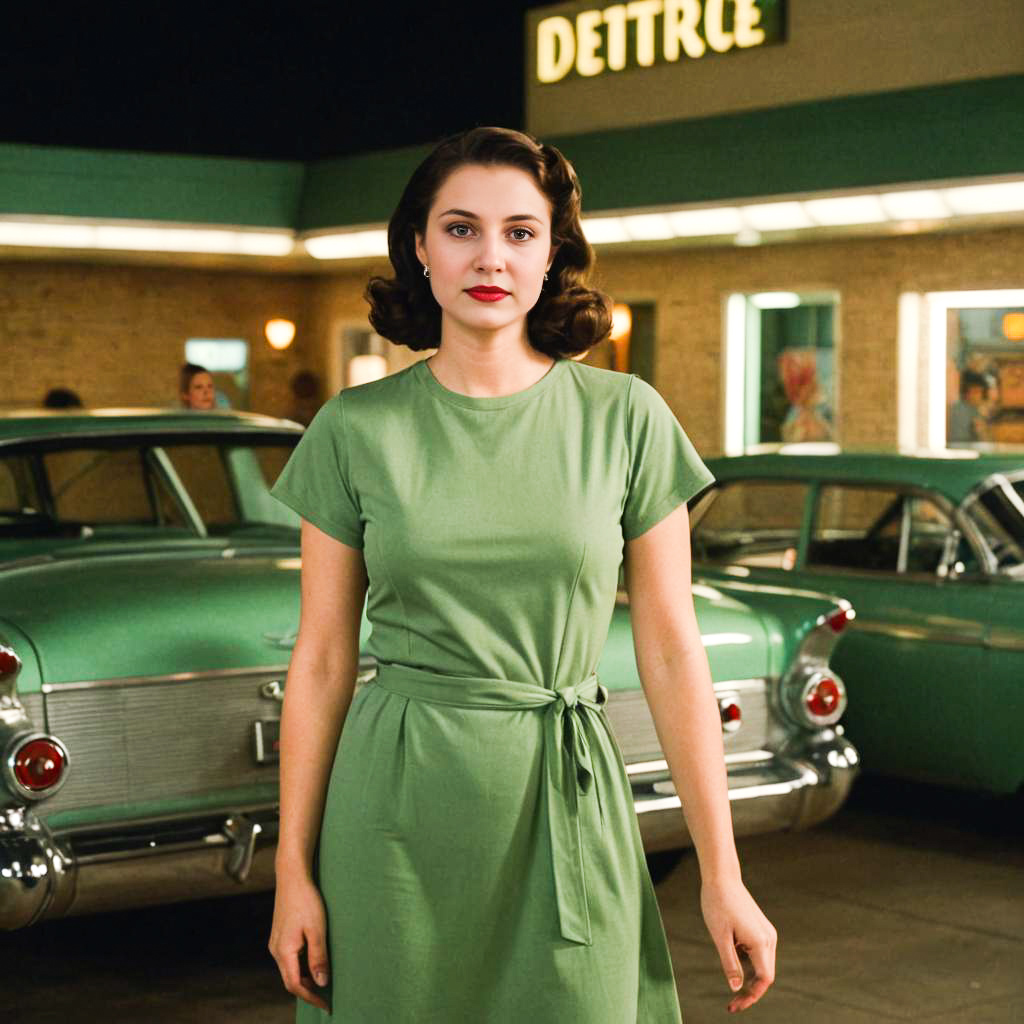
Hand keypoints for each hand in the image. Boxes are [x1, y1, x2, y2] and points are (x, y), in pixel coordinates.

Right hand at [268, 871, 331, 1011]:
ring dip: (305, 979)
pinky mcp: (279, 935)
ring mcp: (276, 942)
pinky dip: (301, 967)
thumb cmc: (306, 901)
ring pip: (289, 970)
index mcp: (283, 951)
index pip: (295, 985)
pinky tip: (314, 963)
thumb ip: (319, 957)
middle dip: (308, 991)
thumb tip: (322, 983)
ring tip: (323, 981)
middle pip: (290, 980)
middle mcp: (275, 950)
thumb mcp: (317, 929)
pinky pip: (289, 959)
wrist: (292, 877)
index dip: (311, 998)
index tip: (327, 1005)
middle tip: (327, 997)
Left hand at [700, 878, 776, 1012]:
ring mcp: (766, 932)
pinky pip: (757, 952)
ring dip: (748, 976)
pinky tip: (730, 951)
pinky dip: (746, 961)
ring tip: (727, 971)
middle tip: (731, 1003)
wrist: (721, 877)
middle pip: (765, 975)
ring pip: (761, 965)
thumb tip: (736, 988)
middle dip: (750, 991)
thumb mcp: (719, 936)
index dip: (751, 996)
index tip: (735, 1005)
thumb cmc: (717, 904)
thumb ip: (729, 963)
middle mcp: (769, 938)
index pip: (764, 980)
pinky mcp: (760, 928)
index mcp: (761, 942)